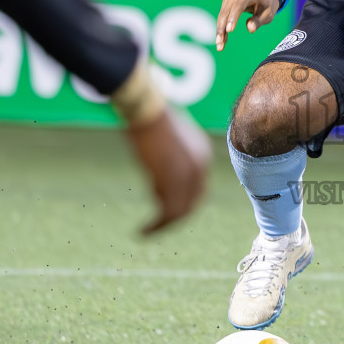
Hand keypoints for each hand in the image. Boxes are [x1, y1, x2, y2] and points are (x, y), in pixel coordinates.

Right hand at [126, 106, 211, 234]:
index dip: (184, 198)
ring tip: (146, 231)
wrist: (147, 111)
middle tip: (159, 225)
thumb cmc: (150, 116)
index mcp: (202, 153)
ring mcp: (188, 177)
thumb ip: (170, 151)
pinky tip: (142, 232)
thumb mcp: (167, 134)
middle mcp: (200, 167)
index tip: (165, 206)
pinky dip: (155, 226)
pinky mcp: (173, 184)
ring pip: (180, 211)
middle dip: (176, 215)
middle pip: (192, 201)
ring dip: (164, 225)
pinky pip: (167, 214)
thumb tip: (160, 159)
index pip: (197, 185)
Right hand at [216, 0, 280, 49]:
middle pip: (227, 11)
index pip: (239, 5)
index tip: (229, 30)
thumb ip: (259, 21)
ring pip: (222, 14)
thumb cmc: (268, 4)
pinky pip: (222, 15)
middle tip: (220, 43)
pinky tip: (222, 40)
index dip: (233, 17)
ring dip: (219, 30)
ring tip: (219, 46)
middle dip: (222, 28)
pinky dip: (222, 27)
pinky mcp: (227, 1)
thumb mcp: (269, 14)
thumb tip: (250, 29)